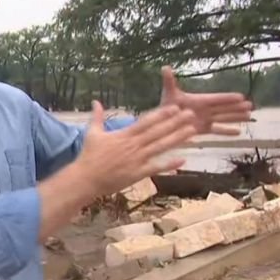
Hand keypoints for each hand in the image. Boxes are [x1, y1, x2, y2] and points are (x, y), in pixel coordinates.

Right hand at [76, 100, 197, 197]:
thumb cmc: (88, 156)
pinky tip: (183, 159)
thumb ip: (97, 117)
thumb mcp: (92, 133)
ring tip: (192, 132)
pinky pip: (156, 168)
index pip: (146, 122)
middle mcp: (133, 146)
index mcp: (124, 135)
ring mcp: (137, 160)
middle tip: (191, 114)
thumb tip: (95, 101)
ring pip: (161, 147)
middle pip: (158, 132)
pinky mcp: (138, 173)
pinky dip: (169, 164)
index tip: (175, 107)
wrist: (86, 178)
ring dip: (177, 139)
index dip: (162, 114)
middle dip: (175, 123)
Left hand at [160, 66, 252, 135]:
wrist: (163, 120)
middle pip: (224, 109)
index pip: (217, 99)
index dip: (228, 99)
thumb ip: (169, 81)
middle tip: (251, 106)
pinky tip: (238, 133)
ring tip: (249, 116)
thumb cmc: (166, 105)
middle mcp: (205, 109)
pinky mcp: (203, 130)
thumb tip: (165, 67)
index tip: (241, 97)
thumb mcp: (169, 93)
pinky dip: (227, 132)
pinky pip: (217, 131)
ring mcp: (205, 120)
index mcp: (200, 100)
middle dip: (237, 108)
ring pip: (224, 119)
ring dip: (236, 118)